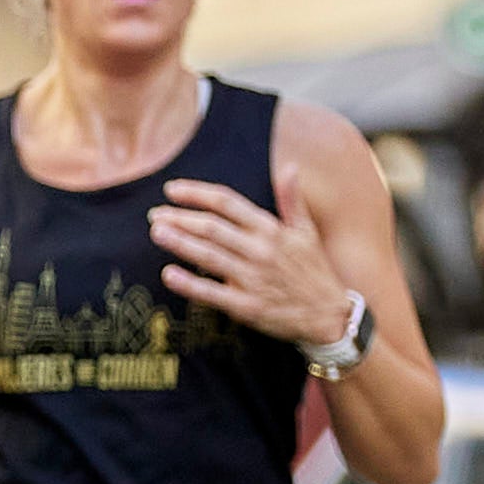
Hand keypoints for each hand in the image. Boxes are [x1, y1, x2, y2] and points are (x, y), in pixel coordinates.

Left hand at [150, 168, 355, 354]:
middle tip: (154, 214)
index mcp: (272, 229)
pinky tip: (168, 274)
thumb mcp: (307, 232)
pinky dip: (189, 283)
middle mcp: (260, 250)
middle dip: (181, 218)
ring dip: (180, 242)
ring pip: (209, 255)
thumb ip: (292, 200)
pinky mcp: (246, 306)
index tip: (172, 190)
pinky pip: (211, 293)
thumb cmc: (314, 271)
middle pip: (212, 228)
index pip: (228, 203)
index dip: (198, 194)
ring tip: (156, 232)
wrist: (329, 316)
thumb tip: (291, 167)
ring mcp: (252, 278)